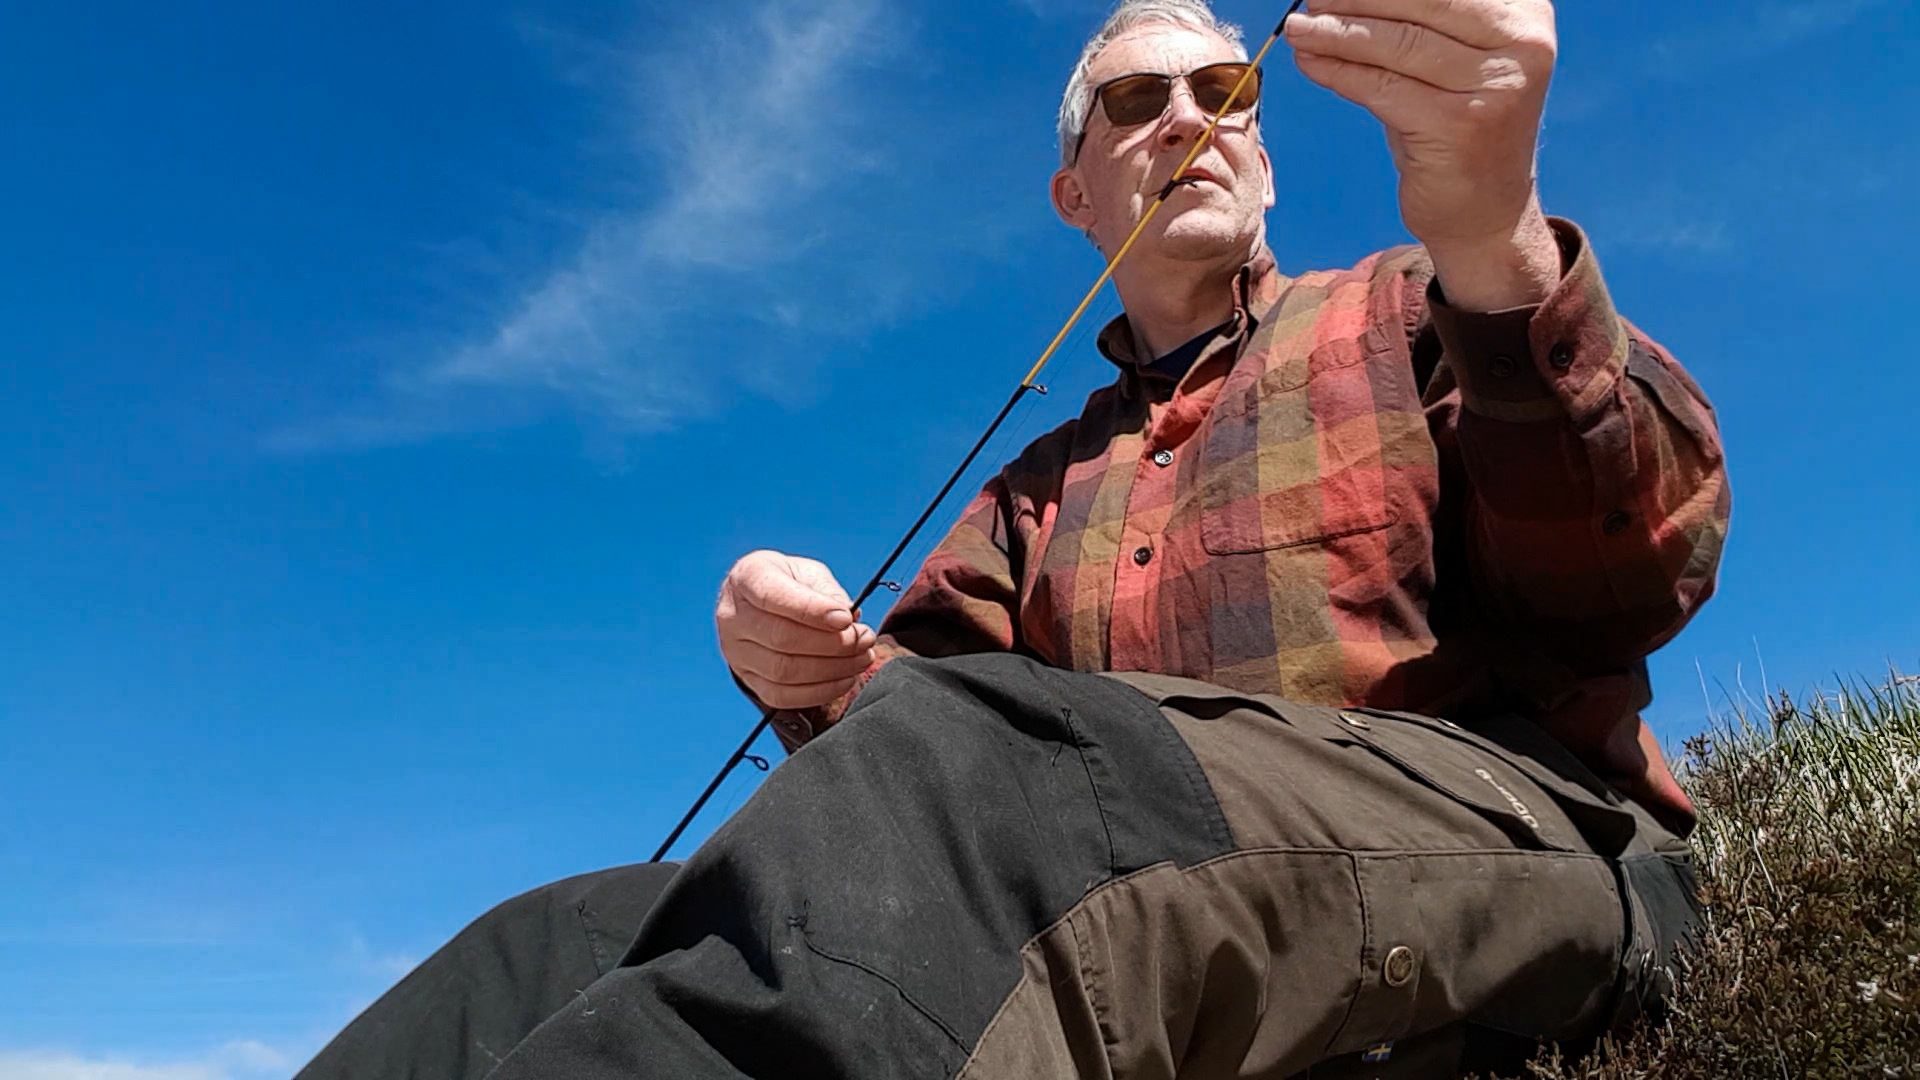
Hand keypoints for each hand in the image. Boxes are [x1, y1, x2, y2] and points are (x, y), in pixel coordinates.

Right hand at [717, 551, 876, 710]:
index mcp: (747, 577)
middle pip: (782, 638)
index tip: (846, 618)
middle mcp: (733, 616)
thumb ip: (828, 594)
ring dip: (832, 669)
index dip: (812, 610)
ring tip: (861, 657)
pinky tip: (845, 678)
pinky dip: (819, 692)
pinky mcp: (747, 679)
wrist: (762, 605)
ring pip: (784, 671)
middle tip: (864, 639)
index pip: (773, 596)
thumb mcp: (809, 573)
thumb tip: (848, 621)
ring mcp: (736, 651)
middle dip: (833, 643)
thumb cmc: (790, 584)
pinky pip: (782, 696)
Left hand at [1285, 0, 1561, 306]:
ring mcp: (1495, 85)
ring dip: (1336, 32)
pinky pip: (1382, 86)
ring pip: (1396, 43)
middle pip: (1422, 1)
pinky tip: (1309, 61)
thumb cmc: (1458, 124)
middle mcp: (1523, 43)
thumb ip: (1416, 21)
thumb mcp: (1450, 62)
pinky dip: (1339, 70)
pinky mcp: (1459, 125)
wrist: (1486, 211)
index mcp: (1527, 14)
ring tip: (1298, 27)